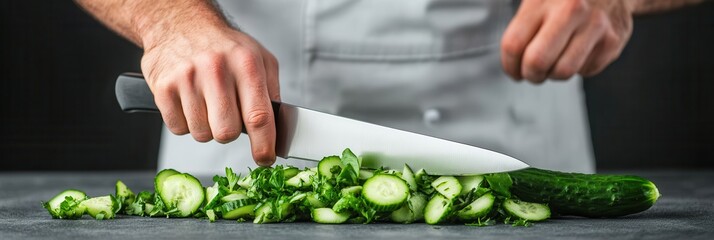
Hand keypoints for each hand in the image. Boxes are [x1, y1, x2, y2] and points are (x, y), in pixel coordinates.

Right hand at [141, 25, 279, 165]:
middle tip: (227, 116)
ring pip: (202, 134)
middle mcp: (216, 69)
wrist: (180, 24)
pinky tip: (189, 102)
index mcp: (246, 63)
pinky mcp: (163, 88)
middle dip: (230, 132)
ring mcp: (187, 78)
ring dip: (207, 127)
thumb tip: (276, 129)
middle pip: (227, 132)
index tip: (265, 159)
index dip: (264, 145)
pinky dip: (186, 122)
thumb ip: (271, 92)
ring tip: (206, 103)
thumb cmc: (223, 46)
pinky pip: (178, 128)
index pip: (259, 116)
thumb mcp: (259, 58)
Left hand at [501, 0, 634, 82]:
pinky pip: (586, 71)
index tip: (513, 70)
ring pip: (563, 72)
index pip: (513, 44)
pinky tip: (578, 51)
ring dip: (554, 74)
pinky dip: (579, 67)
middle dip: (531, 75)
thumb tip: (510, 57)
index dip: (509, 65)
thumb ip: (520, 23)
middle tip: (532, 72)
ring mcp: (594, 25)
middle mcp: (571, 10)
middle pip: (537, 62)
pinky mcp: (612, 40)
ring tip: (555, 62)